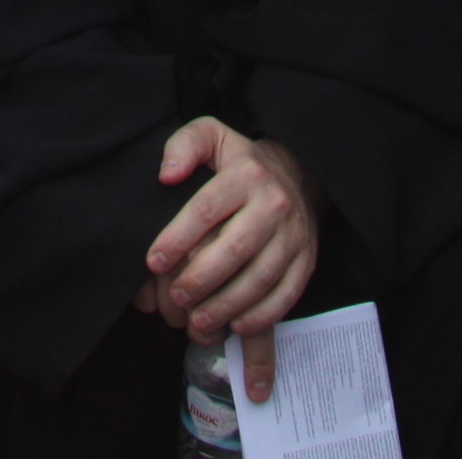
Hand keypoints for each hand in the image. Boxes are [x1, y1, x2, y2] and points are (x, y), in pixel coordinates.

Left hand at [131, 119, 316, 403]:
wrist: (297, 172)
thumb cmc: (240, 161)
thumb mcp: (210, 136)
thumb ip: (183, 146)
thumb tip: (167, 175)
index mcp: (246, 174)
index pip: (207, 208)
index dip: (177, 237)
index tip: (154, 260)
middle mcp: (274, 204)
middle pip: (236, 247)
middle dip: (202, 278)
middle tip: (176, 297)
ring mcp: (294, 234)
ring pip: (262, 276)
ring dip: (228, 304)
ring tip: (198, 320)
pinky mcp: (307, 259)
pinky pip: (287, 293)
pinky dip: (263, 315)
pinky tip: (237, 325)